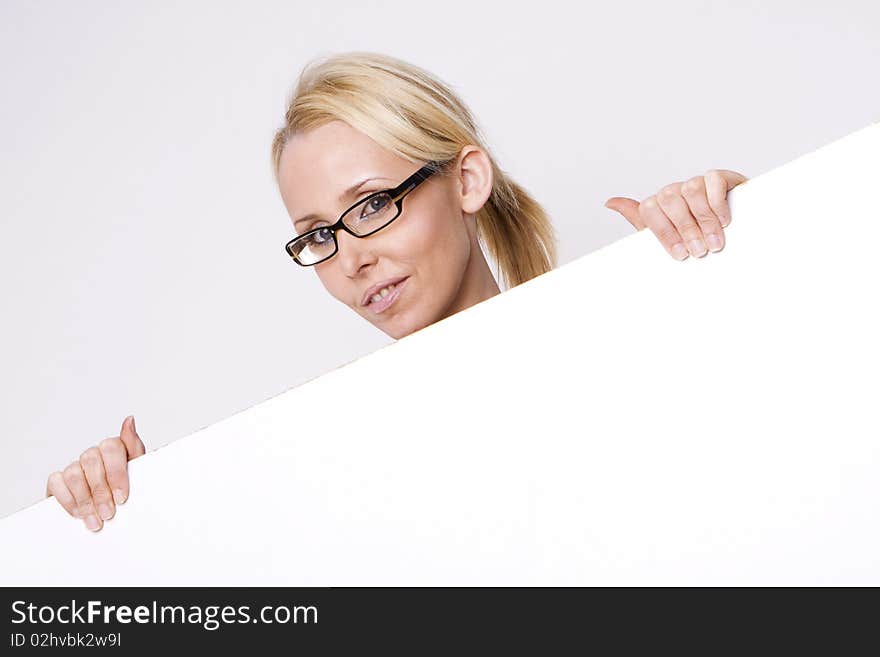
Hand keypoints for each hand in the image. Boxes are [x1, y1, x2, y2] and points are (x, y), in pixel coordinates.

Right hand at [45, 415, 145, 531]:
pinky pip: (57, 483)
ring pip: (74, 474)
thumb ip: (135, 447)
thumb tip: (129, 420)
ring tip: (95, 519)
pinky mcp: (58, 480)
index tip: (122, 496)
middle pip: (92, 462)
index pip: (112, 447)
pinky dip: (68, 500)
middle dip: (101, 491)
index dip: (116, 473)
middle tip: (108, 513)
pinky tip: (79, 513)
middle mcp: (93, 455)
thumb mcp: (139, 471)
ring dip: (85, 500)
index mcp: (115, 449)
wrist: (111, 510)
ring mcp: (75, 466)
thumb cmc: (127, 488)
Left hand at [605, 169, 748, 259]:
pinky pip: (713, 180)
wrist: (737, 236)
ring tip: (714, 243)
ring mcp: (697, 182)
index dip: (663, 232)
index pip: (648, 208)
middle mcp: (676, 191)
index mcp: (660, 206)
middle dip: (684, 228)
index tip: (680, 255)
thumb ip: (640, 221)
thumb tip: (609, 202)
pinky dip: (718, 203)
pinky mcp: (720, 177)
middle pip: (668, 198)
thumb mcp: (670, 239)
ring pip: (690, 190)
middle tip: (699, 252)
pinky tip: (725, 221)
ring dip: (703, 220)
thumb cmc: (699, 239)